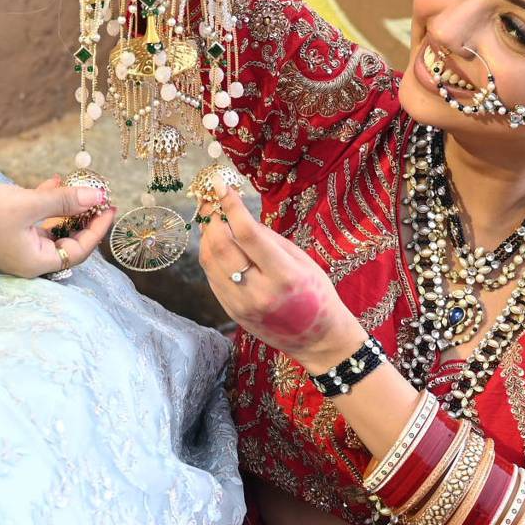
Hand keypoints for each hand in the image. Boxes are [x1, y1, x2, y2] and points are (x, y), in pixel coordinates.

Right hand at [0, 175, 115, 278]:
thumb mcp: (30, 204)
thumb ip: (66, 202)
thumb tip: (98, 197)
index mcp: (35, 262)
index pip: (79, 251)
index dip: (98, 230)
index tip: (111, 207)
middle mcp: (28, 257)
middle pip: (69, 240)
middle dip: (86, 217)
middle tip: (101, 197)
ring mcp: (18, 243)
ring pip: (55, 226)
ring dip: (69, 205)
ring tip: (83, 185)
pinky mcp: (9, 227)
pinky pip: (38, 216)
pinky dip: (50, 200)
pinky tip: (57, 179)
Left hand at [198, 177, 363, 372]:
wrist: (317, 339)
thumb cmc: (317, 293)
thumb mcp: (301, 260)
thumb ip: (268, 239)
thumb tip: (239, 217)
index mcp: (283, 275)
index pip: (248, 235)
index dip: (231, 206)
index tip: (220, 185)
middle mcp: (258, 292)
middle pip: (221, 248)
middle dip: (212, 218)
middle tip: (210, 198)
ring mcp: (241, 305)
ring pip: (210, 262)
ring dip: (207, 236)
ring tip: (212, 218)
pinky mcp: (232, 313)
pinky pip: (212, 278)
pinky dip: (210, 256)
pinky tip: (217, 243)